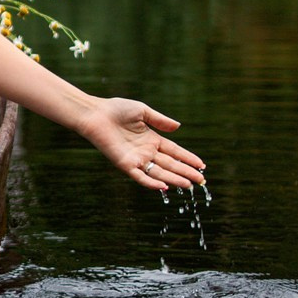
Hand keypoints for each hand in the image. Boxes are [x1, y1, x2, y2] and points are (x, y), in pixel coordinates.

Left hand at [79, 97, 205, 190]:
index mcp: (151, 139)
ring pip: (159, 173)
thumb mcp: (143, 111)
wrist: (95, 114)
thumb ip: (160, 120)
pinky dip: (151, 183)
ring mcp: (136, 159)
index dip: (188, 158)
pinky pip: (140, 176)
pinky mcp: (124, 164)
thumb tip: (178, 127)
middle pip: (170, 164)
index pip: (174, 151)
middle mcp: (146, 151)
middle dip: (186, 172)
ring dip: (174, 179)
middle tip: (201, 181)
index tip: (202, 165)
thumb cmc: (116, 110)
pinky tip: (164, 187)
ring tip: (188, 185)